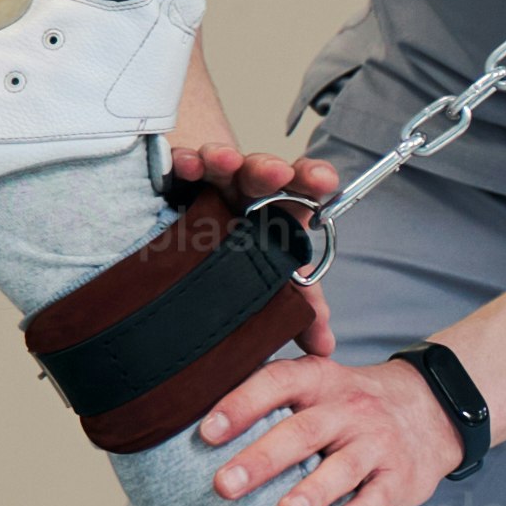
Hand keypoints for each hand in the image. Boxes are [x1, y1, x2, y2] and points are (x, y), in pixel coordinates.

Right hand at [159, 78, 341, 359]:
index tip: (323, 180)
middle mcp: (250, 191)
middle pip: (263, 172)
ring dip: (224, 159)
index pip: (304, 188)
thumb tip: (324, 345)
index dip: (313, 179)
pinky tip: (183, 165)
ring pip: (222, 163)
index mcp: (280, 211)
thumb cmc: (244, 259)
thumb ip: (303, 307)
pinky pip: (182, 166)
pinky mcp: (181, 178)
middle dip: (268, 169)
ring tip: (222, 162)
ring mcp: (214, 181)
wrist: (193, 243)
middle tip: (275, 174)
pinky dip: (184, 163)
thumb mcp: (275, 282)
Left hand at [201, 350, 460, 505]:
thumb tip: (197, 418)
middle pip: (303, 431)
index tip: (206, 432)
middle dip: (263, 458)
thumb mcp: (319, 386)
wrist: (432, 410)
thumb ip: (271, 396)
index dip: (241, 404)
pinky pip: (376, 498)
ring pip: (342, 468)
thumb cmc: (350, 406)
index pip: (277, 384)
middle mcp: (349, 409)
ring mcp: (376, 443)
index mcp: (319, 382)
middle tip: (224, 485)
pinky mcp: (399, 477)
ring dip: (311, 491)